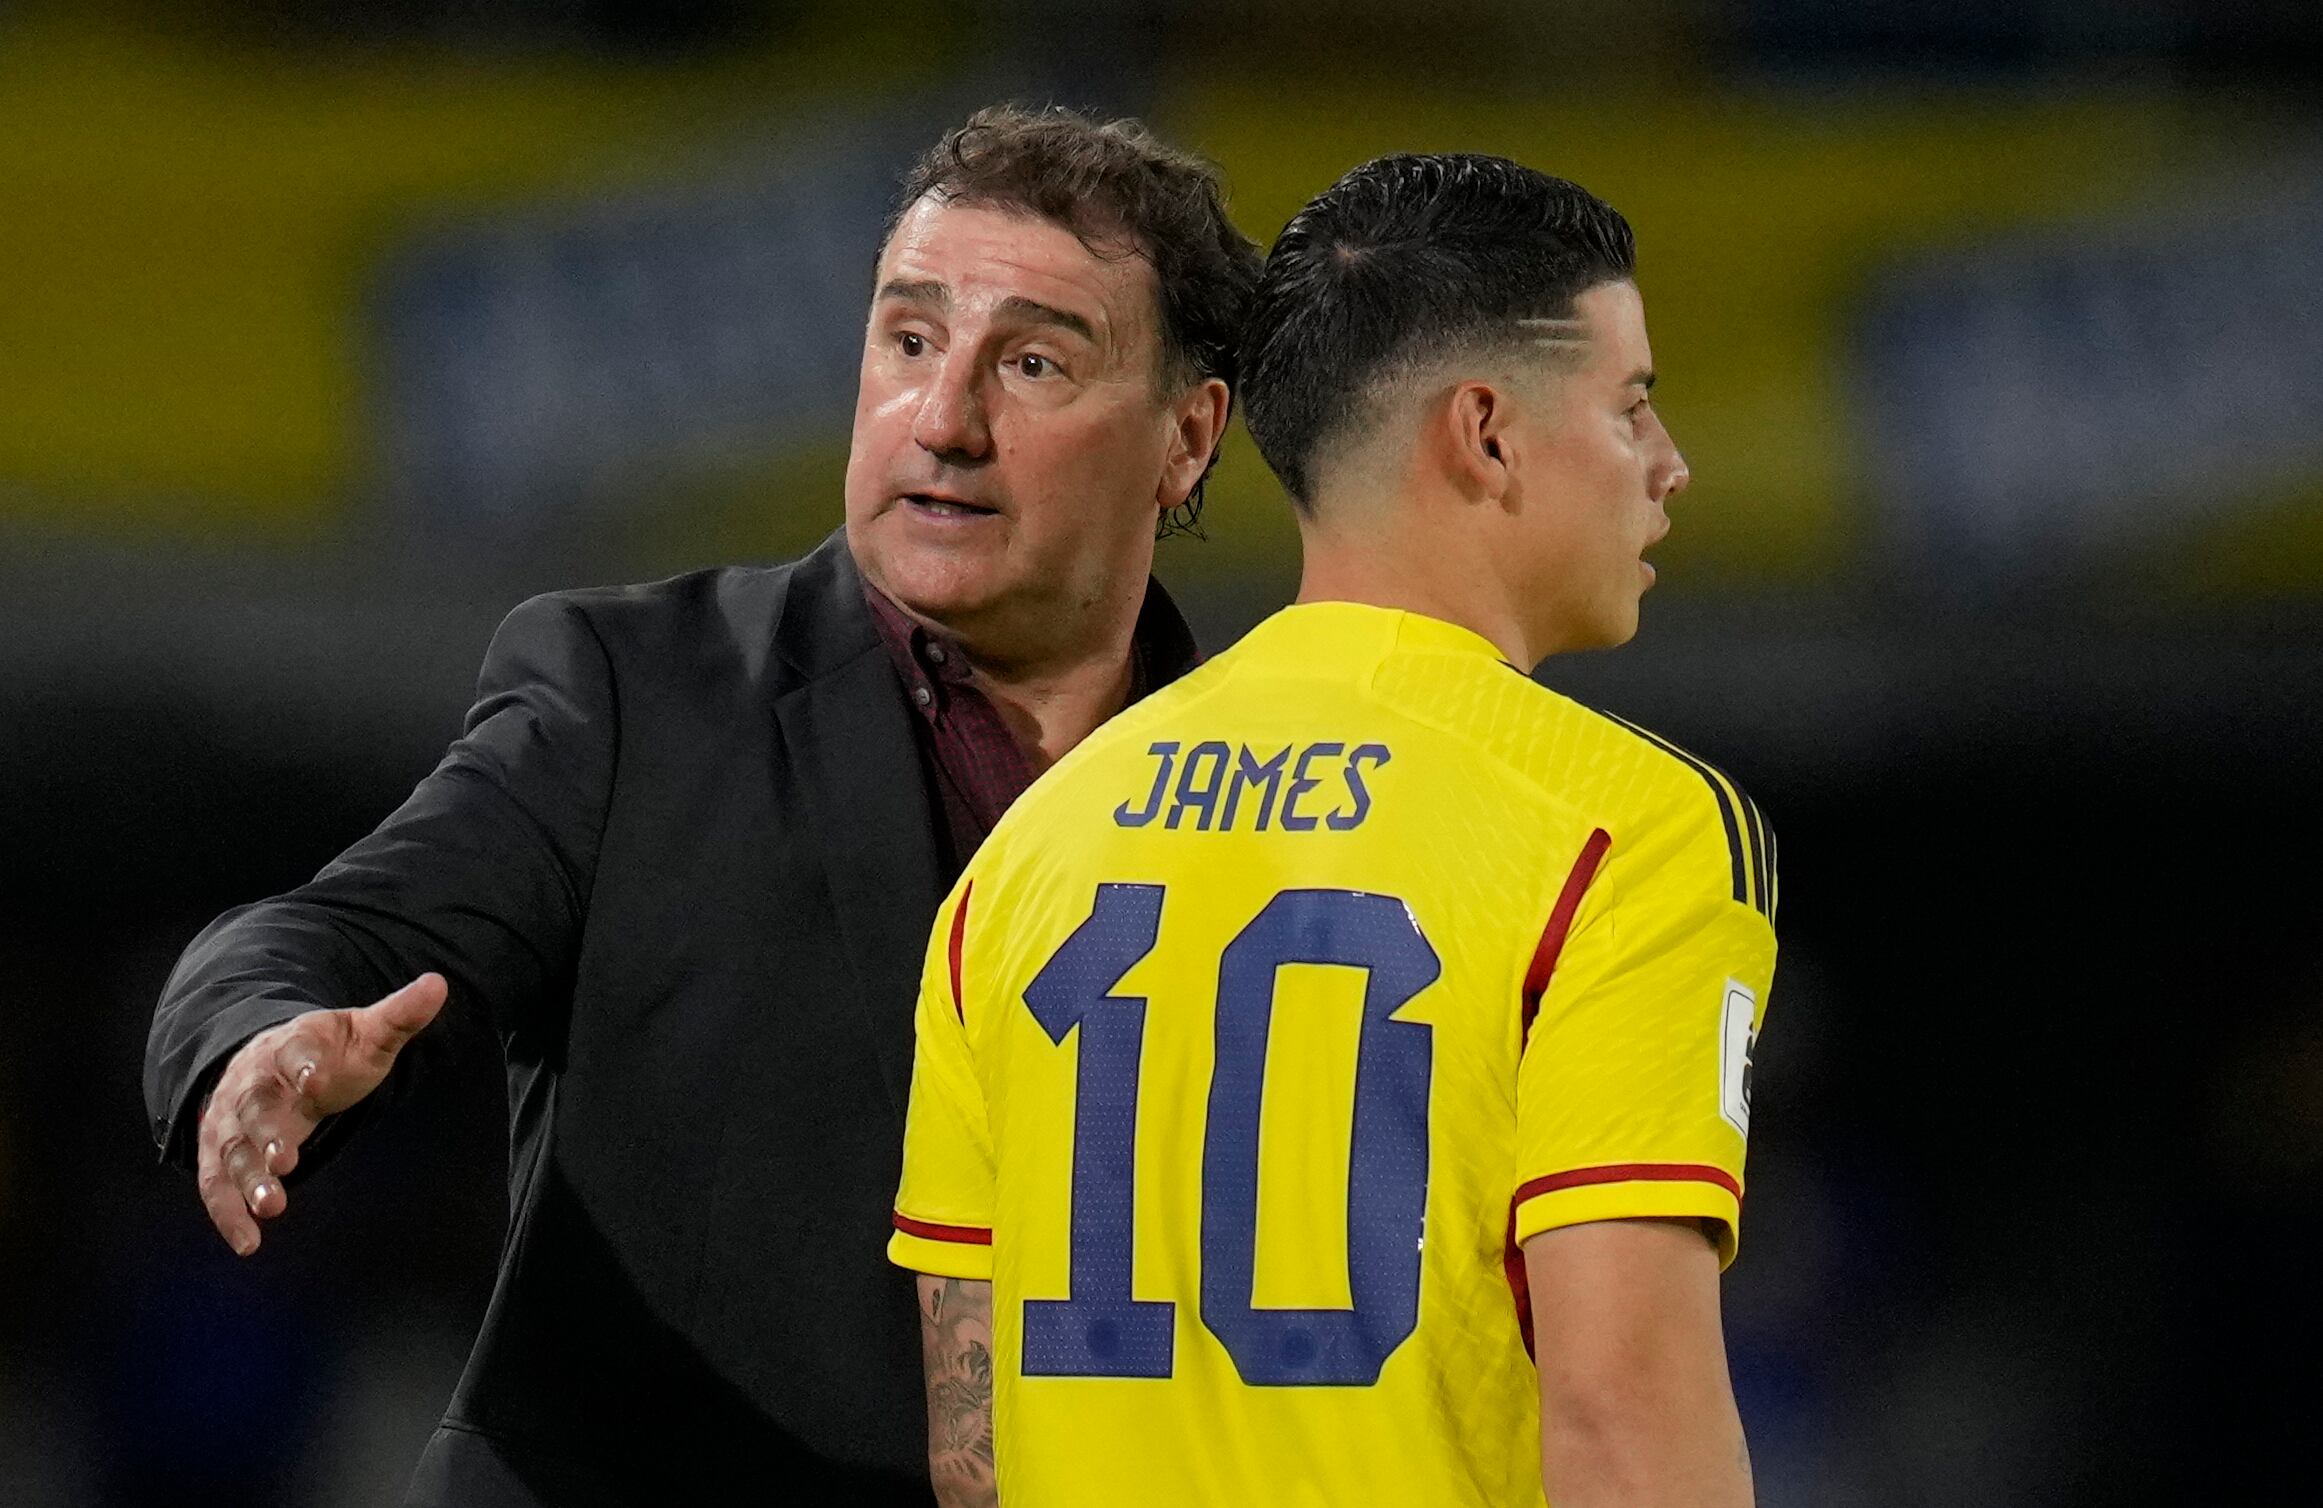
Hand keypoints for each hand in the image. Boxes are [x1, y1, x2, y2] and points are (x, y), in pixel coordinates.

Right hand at [195, 973, 447, 1255]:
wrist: (272, 1062)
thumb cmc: (328, 1052)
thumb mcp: (364, 1033)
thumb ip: (399, 1015)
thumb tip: (439, 984)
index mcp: (289, 1048)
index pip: (294, 1053)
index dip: (304, 1064)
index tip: (317, 1079)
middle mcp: (251, 1084)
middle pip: (254, 1108)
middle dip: (267, 1135)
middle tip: (286, 1162)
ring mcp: (230, 1122)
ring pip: (232, 1151)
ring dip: (247, 1180)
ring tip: (272, 1208)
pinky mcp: (221, 1155)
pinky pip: (216, 1185)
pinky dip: (227, 1213)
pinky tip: (248, 1243)